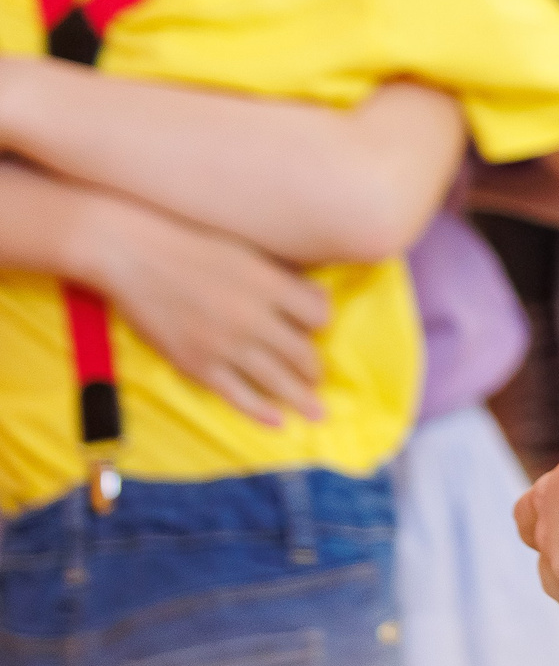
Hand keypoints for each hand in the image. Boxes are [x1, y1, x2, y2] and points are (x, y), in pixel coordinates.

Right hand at [89, 195, 328, 424]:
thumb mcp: (246, 251)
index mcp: (270, 285)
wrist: (129, 254)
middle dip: (313, 369)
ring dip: (300, 397)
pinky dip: (261, 412)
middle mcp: (254, 318)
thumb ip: (285, 277)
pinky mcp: (197, 364)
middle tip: (316, 377)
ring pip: (278, 380)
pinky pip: (238, 396)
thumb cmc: (189, 244)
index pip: (319, 316)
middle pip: (302, 353)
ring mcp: (226, 345)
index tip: (314, 330)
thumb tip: (321, 298)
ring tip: (314, 410)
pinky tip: (277, 421)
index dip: (320, 324)